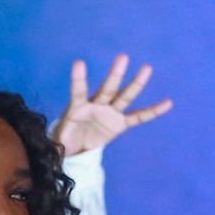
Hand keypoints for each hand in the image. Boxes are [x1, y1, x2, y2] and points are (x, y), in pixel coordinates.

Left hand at [51, 54, 171, 155]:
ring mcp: (110, 113)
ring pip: (125, 96)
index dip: (79, 79)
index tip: (79, 63)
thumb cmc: (63, 139)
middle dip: (115, 74)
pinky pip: (139, 117)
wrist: (74, 145)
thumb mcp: (55, 142)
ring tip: (147, 68)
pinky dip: (153, 111)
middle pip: (108, 88)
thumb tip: (47, 158)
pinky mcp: (120, 123)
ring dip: (136, 83)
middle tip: (123, 57)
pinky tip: (167, 103)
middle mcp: (96, 106)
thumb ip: (54, 145)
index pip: (78, 91)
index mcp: (77, 108)